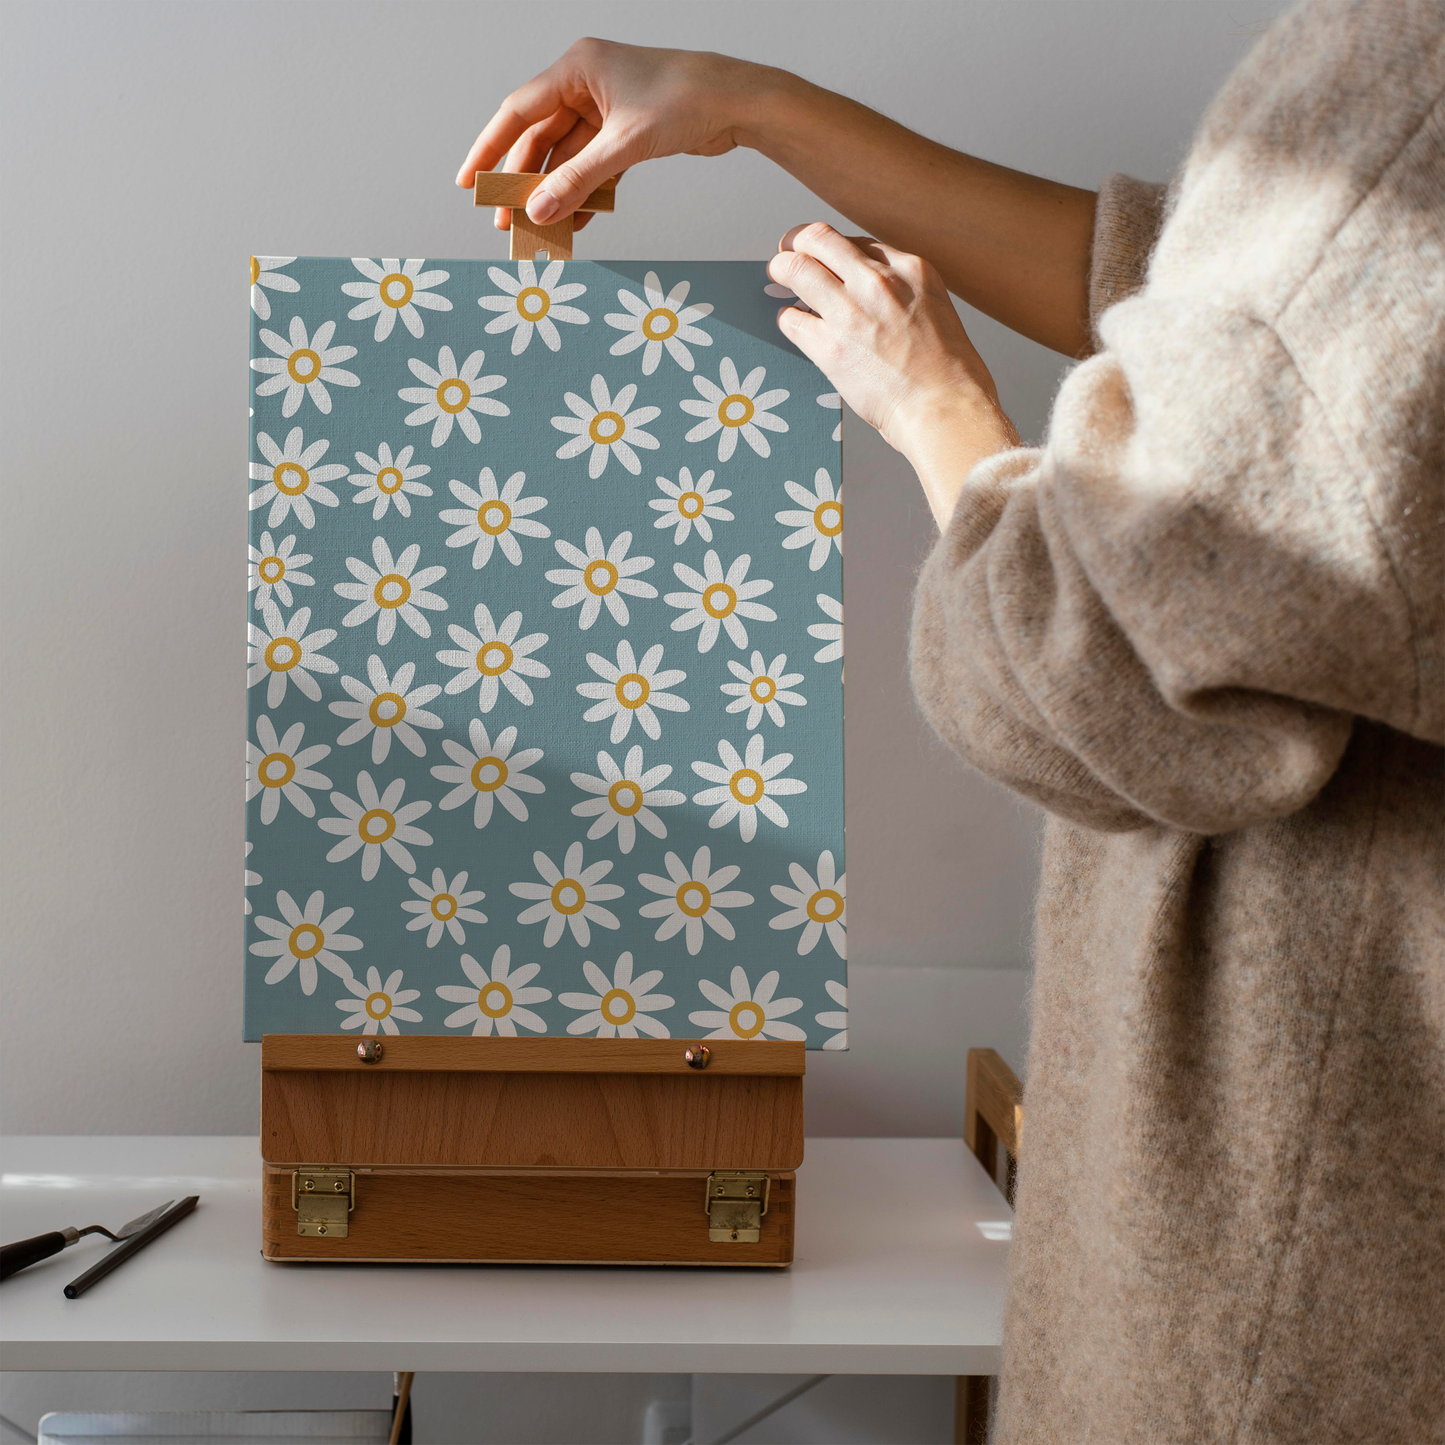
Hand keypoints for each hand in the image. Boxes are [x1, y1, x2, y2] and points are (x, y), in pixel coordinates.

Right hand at [457, 40, 776, 230]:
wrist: (738, 101)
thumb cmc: (686, 101)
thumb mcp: (625, 145)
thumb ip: (579, 180)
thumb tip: (539, 212)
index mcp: (577, 68)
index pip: (518, 112)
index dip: (490, 149)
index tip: (469, 184)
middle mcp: (586, 85)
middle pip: (540, 139)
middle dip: (524, 183)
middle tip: (506, 222)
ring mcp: (606, 109)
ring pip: (567, 158)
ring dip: (555, 194)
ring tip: (539, 231)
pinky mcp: (626, 132)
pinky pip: (594, 167)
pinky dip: (586, 194)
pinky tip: (576, 223)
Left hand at [768, 224, 1019, 528]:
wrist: (946, 410)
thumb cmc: (952, 374)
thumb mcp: (938, 312)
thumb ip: (905, 296)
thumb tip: (873, 297)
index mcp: (911, 271)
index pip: (859, 243)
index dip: (836, 250)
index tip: (827, 256)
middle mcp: (878, 283)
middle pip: (820, 241)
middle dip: (797, 242)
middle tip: (787, 252)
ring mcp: (851, 313)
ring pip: (796, 270)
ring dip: (782, 270)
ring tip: (777, 276)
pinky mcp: (830, 347)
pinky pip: (791, 319)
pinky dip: (787, 318)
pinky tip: (791, 323)